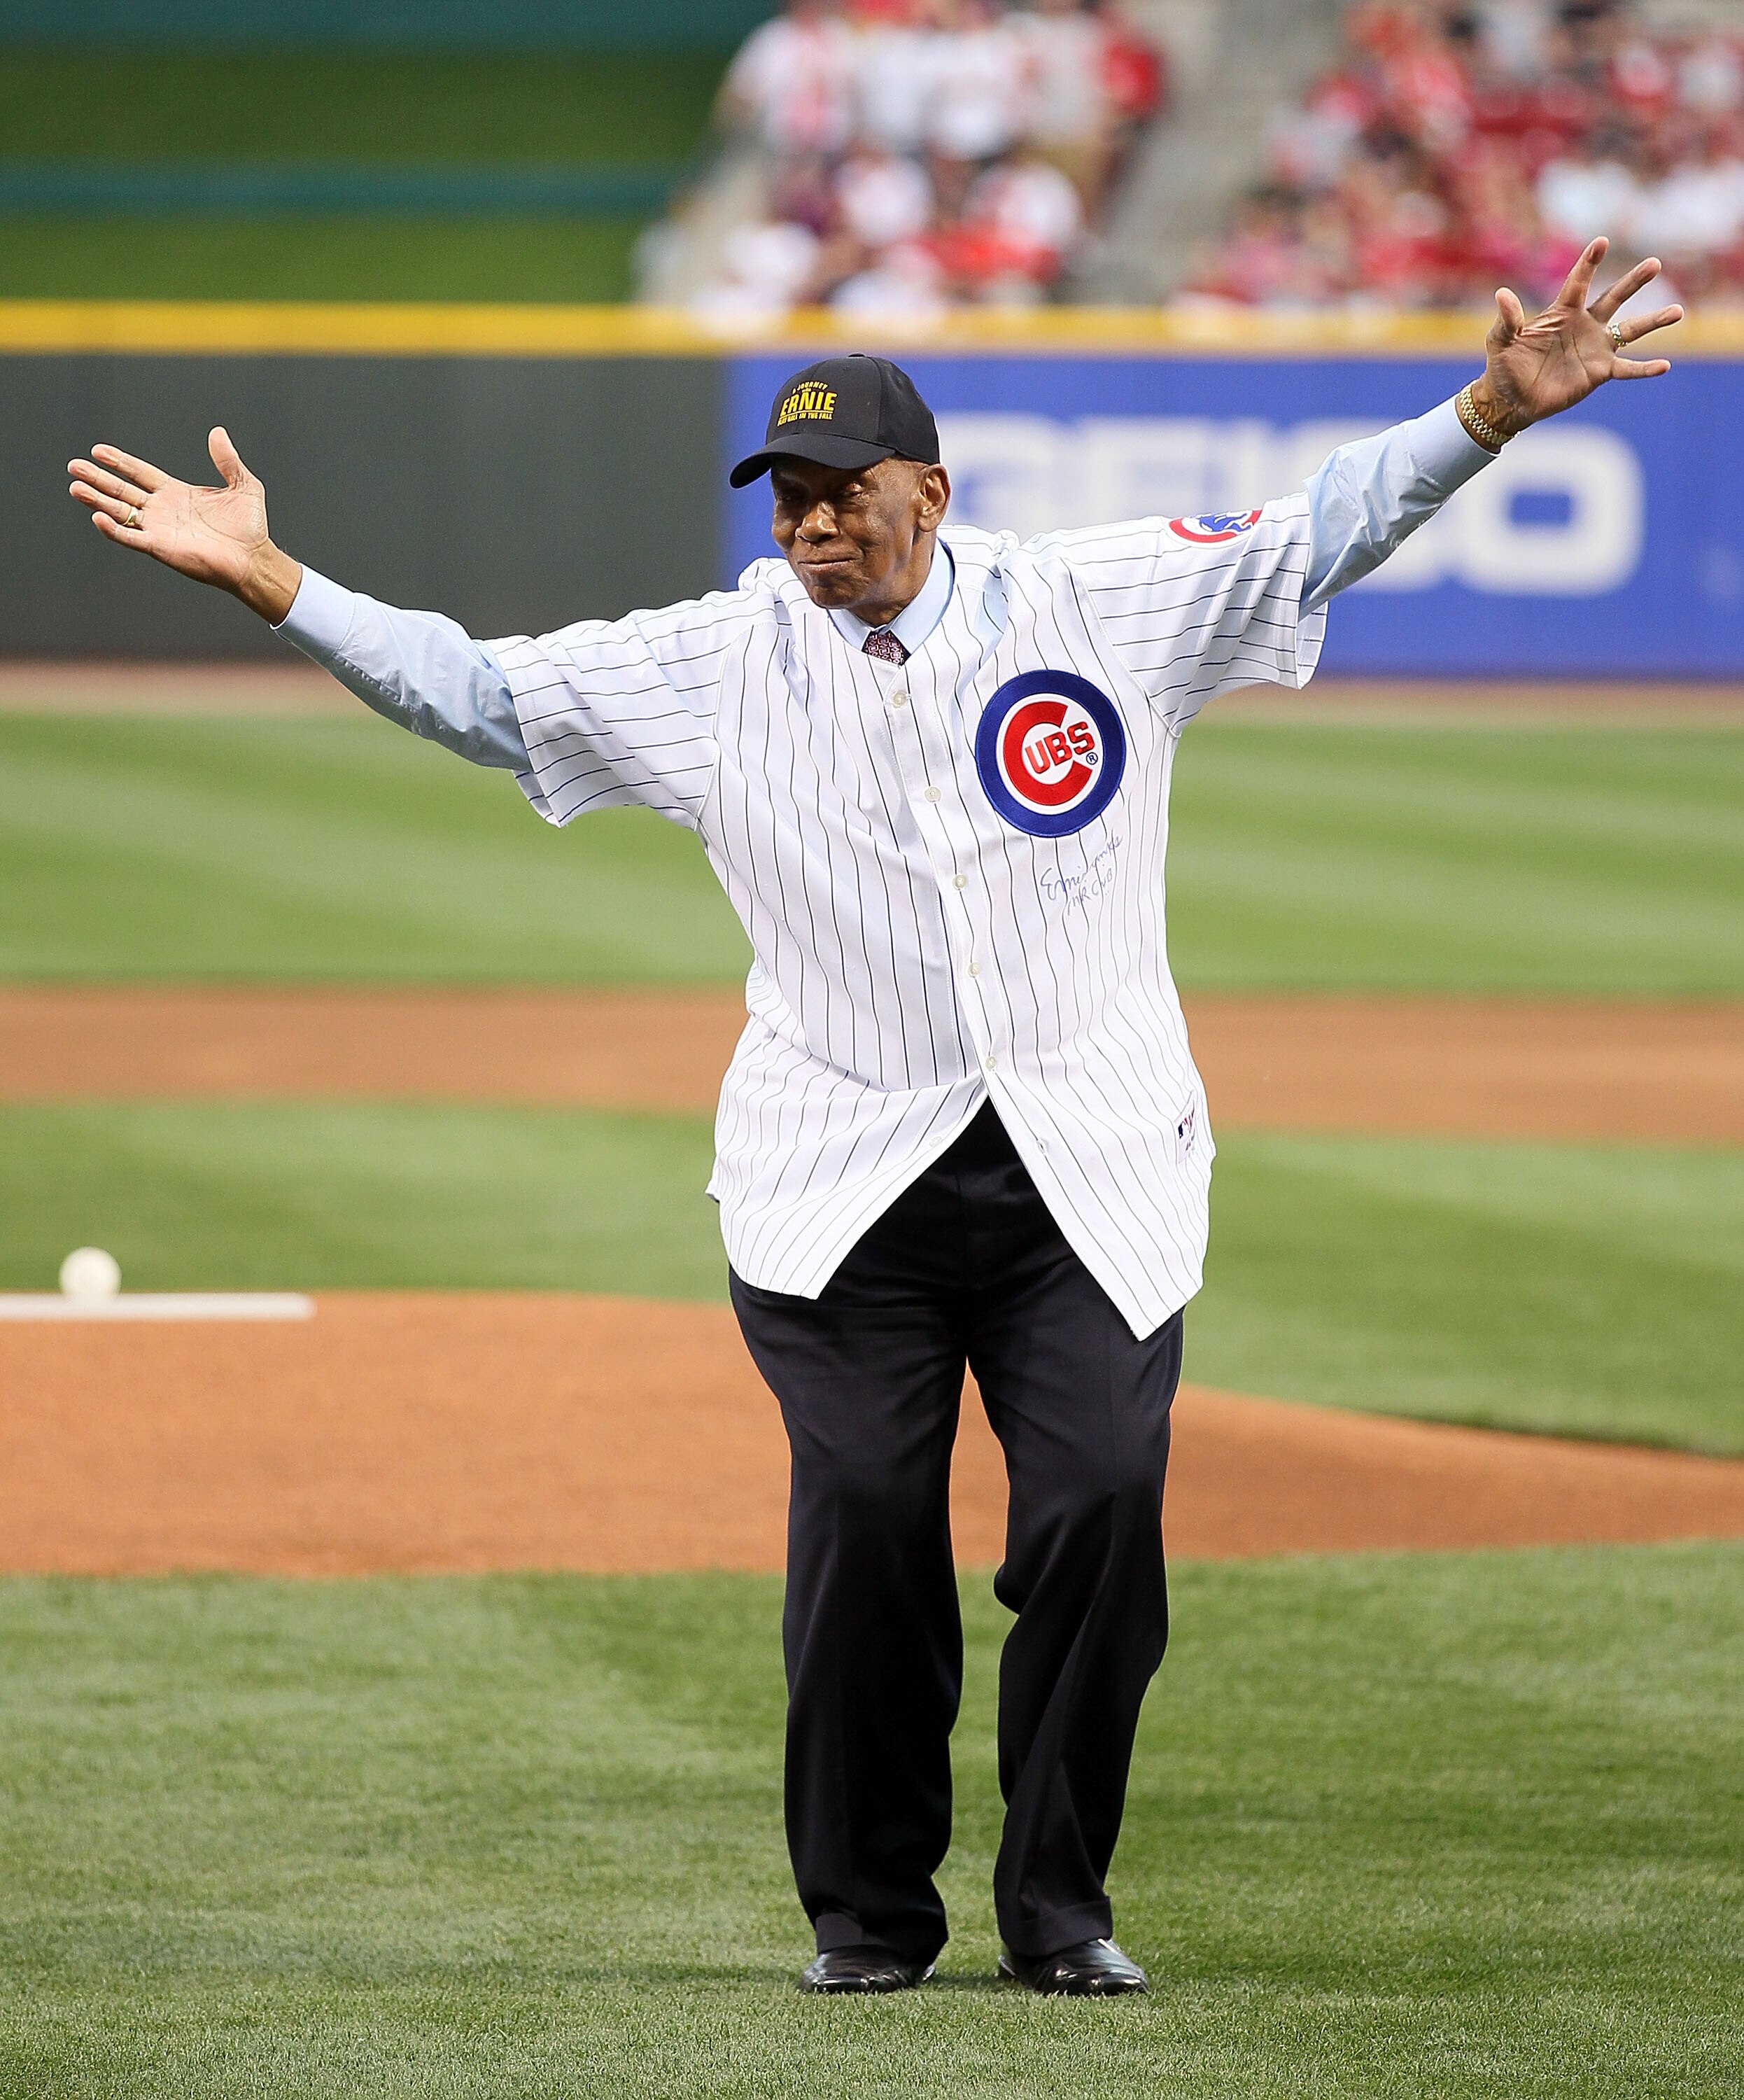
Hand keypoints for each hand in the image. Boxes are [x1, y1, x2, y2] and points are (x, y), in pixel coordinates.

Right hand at [67, 426, 301, 622]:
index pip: (140, 473)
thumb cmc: (251, 526)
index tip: (98, 451)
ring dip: (97, 500)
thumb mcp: (243, 485)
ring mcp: (159, 529)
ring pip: (120, 511)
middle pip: (122, 490)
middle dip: (98, 478)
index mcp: (176, 493)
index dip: (119, 462)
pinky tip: (98, 516)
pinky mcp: (161, 547)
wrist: (254, 558)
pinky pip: (131, 537)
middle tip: (74, 466)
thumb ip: (227, 460)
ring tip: (75, 487)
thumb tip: (218, 432)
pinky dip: (114, 529)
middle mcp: (162, 510)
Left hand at [1468, 237, 1682, 439]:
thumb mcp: (1501, 341)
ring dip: (1654, 321)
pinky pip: (1626, 369)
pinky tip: (1664, 366)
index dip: (1589, 263)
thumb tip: (1502, 293)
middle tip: (1654, 263)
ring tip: (1677, 311)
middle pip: (1614, 298)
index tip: (1602, 242)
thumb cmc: (1505, 367)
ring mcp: (1596, 348)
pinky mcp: (1599, 372)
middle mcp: (1585, 325)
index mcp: (1562, 313)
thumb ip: (1506, 319)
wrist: (1511, 400)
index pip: (1578, 282)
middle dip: (1634, 281)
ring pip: (1630, 330)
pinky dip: (1644, 369)